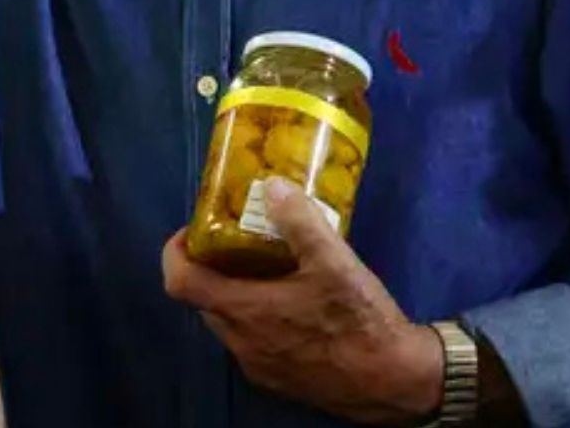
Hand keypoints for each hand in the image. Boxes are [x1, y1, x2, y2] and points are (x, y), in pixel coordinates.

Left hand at [161, 178, 443, 424]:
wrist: (394, 382)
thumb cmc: (360, 320)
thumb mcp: (334, 262)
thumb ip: (300, 221)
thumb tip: (272, 185)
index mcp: (244, 312)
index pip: (180, 282)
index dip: (175, 252)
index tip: (194, 230)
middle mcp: (241, 344)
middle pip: (204, 301)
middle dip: (212, 269)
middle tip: (238, 240)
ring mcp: (258, 366)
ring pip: (229, 324)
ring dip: (236, 294)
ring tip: (268, 267)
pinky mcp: (278, 380)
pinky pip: (251, 343)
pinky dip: (256, 319)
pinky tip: (292, 304)